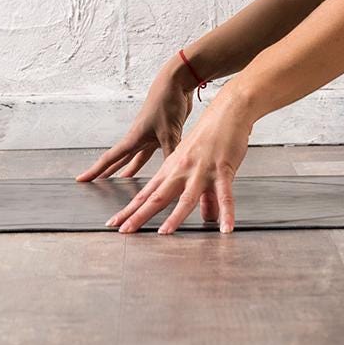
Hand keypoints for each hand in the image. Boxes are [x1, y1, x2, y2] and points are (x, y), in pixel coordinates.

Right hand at [76, 59, 195, 182]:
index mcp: (134, 137)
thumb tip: (172, 175)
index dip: (95, 170)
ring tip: (123, 181)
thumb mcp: (170, 132)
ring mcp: (150, 134)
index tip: (81, 179)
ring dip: (130, 169)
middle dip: (109, 172)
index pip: (110, 158)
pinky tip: (155, 167)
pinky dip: (152, 161)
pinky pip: (153, 151)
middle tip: (99, 184)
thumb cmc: (167, 102)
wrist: (176, 82)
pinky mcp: (162, 132)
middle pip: (120, 159)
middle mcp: (138, 137)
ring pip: (136, 157)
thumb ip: (170, 154)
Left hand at [105, 91, 252, 234]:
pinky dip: (226, 212)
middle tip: (124, 231)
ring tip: (164, 234)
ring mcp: (201, 170)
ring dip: (175, 217)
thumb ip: (203, 195)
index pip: (146, 193)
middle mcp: (182, 170)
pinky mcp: (222, 169)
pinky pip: (224, 195)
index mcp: (171, 169)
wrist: (227, 111)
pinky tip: (225, 228)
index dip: (131, 209)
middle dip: (139, 215)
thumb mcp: (200, 166)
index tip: (116, 222)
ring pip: (186, 198)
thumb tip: (206, 216)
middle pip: (157, 197)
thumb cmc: (212, 136)